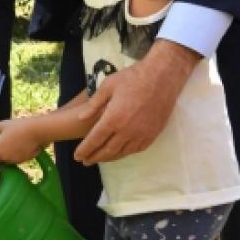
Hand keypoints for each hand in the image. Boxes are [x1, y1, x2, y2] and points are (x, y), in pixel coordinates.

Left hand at [0, 118, 45, 165]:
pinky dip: (17, 155)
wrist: (36, 131)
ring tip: (14, 143)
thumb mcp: (2, 124)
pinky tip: (22, 146)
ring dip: (8, 155)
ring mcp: (13, 161)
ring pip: (7, 160)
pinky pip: (16, 159)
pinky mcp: (22, 162)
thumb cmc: (17, 126)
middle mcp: (3, 158)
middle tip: (5, 143)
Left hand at [74, 40, 197, 164]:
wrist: (162, 77)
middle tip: (85, 161)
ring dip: (109, 158)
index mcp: (113, 118)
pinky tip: (119, 152)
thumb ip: (94, 104)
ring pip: (122, 153)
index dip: (85, 150)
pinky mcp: (152, 134)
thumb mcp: (108, 85)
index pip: (95, 140)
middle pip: (107, 150)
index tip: (77, 156)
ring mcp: (141, 134)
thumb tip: (81, 119)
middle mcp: (127, 131)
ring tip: (99, 159)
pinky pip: (136, 150)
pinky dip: (125, 153)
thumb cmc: (133, 78)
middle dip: (94, 157)